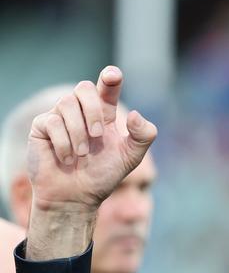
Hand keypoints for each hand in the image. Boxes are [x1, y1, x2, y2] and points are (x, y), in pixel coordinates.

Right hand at [25, 66, 156, 258]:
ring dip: (78, 131)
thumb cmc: (103, 175)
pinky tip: (66, 159)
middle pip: (83, 88)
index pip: (107, 88)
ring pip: (66, 103)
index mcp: (104, 114)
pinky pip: (51, 121)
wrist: (76, 197)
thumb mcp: (131, 157)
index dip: (110, 78)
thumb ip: (143, 136)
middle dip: (93, 109)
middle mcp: (81, 111)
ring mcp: (60, 117)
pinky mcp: (41, 128)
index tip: (113, 75)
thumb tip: (135, 114)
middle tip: (98, 135)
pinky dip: (63, 142)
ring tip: (82, 154)